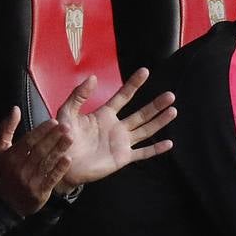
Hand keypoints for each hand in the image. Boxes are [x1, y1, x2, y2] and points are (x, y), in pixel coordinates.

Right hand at [0, 111, 73, 216]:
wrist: (6, 202)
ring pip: (46, 163)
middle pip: (39, 150)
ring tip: (70, 138)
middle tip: (67, 127)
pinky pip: (51, 179)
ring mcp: (30, 181)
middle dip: (53, 137)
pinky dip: (59, 169)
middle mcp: (20, 168)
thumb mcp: (1, 149)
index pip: (28, 141)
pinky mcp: (39, 192)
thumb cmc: (6, 171)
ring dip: (59, 150)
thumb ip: (7, 128)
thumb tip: (15, 109)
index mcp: (11, 156)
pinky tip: (68, 159)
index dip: (42, 131)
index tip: (54, 121)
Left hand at [54, 68, 175, 187]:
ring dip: (160, 121)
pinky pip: (143, 153)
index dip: (133, 84)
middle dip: (156, 104)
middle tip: (170, 95)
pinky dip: (156, 149)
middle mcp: (117, 127)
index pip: (123, 96)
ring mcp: (121, 143)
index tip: (145, 71)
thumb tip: (92, 77)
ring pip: (146, 130)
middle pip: (141, 113)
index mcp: (105, 115)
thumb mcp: (67, 113)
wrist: (62, 163)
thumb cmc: (62, 138)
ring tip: (173, 110)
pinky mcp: (123, 158)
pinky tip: (169, 144)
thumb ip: (78, 96)